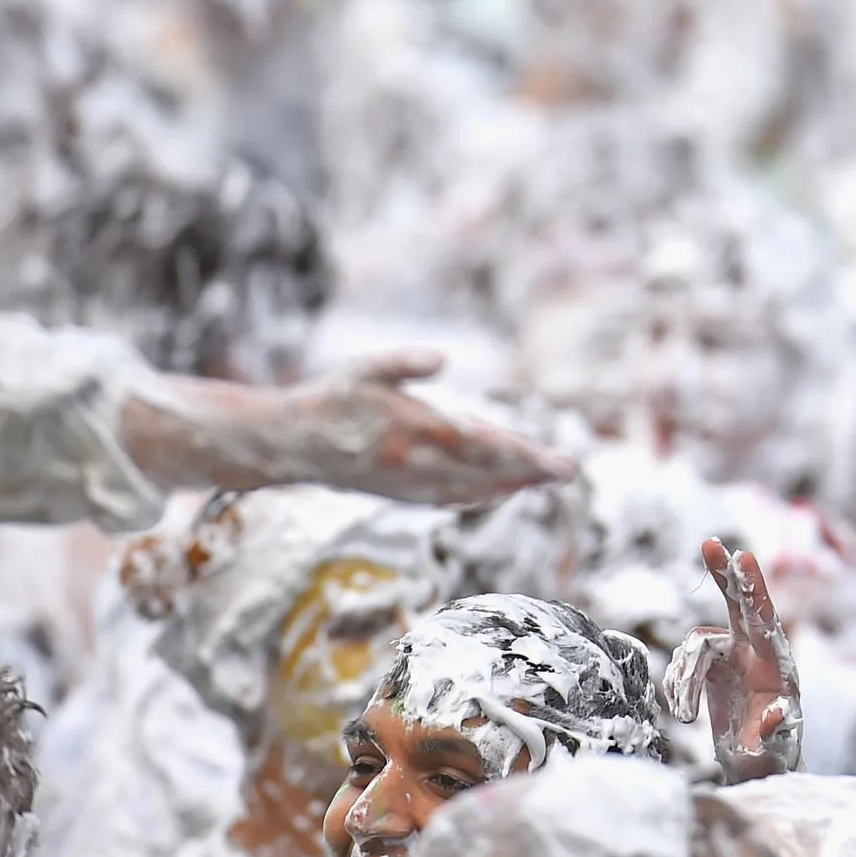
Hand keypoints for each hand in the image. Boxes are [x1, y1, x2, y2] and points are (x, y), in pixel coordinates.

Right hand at [125, 353, 576, 504]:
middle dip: (528, 473)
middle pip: (485, 473)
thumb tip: (443, 358)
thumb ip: (402, 362)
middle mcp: (417, 466)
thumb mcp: (362, 369)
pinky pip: (449, 498)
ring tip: (542, 479)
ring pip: (471, 489)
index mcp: (413, 433)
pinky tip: (497, 491)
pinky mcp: (399, 494)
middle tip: (568, 472)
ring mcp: (409, 485)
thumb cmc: (328, 398)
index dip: (524, 456)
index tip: (558, 462)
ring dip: (508, 485)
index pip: (483, 447)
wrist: (287, 444)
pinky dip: (478, 495)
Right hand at [663, 538, 802, 780]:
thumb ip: (776, 732)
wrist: (755, 768)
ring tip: (685, 716)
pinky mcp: (715, 666)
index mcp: (777, 667)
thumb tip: (775, 714)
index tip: (743, 557)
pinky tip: (684, 712)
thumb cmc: (772, 759)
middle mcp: (757, 655)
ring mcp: (735, 657)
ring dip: (684, 679)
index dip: (753, 589)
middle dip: (725, 575)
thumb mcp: (775, 751)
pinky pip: (686, 661)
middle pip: (739, 606)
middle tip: (710, 543)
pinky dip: (679, 684)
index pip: (765, 620)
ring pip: (696, 646)